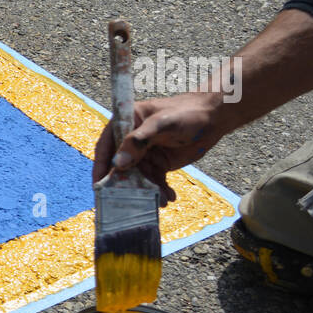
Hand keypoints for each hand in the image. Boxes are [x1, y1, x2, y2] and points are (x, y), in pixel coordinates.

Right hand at [91, 89, 223, 205]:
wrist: (215, 117)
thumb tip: (118, 164)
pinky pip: (153, 181)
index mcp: (125, 123)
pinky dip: (159, 191)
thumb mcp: (161, 123)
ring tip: (158, 200)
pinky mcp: (159, 164)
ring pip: (138, 177)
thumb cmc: (186, 112)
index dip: (100, 166)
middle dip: (124, 184)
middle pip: (120, 167)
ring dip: (145, 191)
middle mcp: (131, 141)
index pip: (106, 147)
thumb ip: (139, 141)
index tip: (98, 186)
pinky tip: (168, 197)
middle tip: (125, 201)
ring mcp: (145, 154)